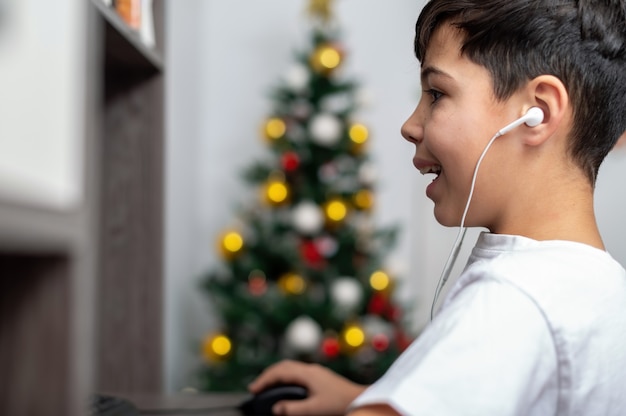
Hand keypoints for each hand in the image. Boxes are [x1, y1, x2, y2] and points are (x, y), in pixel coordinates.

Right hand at [248, 359, 367, 414]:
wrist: (361, 400)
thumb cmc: (340, 404)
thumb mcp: (314, 409)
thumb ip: (293, 409)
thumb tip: (276, 409)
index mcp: (307, 373)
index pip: (280, 372)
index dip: (264, 380)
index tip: (253, 389)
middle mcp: (311, 369)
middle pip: (284, 366)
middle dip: (268, 375)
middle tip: (256, 387)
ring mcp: (316, 372)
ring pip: (291, 368)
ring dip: (277, 375)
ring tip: (267, 387)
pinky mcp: (320, 377)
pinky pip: (297, 372)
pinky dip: (286, 378)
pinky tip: (286, 388)